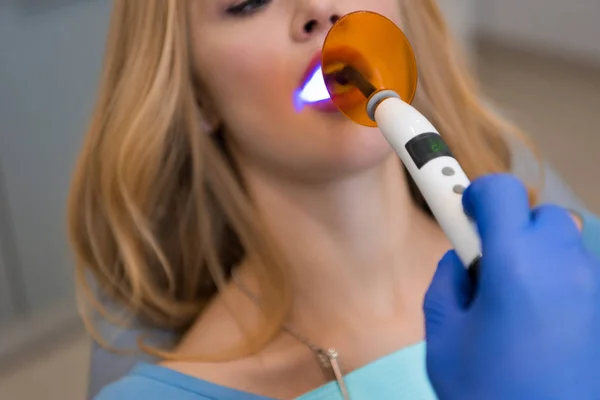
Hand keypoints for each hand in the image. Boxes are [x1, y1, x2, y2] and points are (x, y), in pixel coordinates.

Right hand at [424, 174, 599, 399]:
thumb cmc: (487, 393)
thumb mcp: (443, 337)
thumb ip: (447, 283)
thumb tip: (462, 260)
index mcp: (515, 266)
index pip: (501, 191)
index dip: (473, 191)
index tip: (459, 208)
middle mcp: (563, 268)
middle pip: (541, 213)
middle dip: (510, 225)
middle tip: (486, 261)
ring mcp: (593, 291)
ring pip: (565, 242)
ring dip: (536, 251)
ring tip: (513, 294)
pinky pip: (579, 275)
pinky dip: (557, 279)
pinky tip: (540, 320)